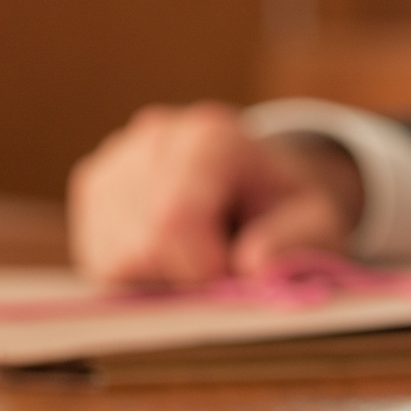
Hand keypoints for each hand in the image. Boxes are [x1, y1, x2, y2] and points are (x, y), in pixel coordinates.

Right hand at [68, 102, 362, 286]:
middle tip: (220, 263)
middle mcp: (156, 135)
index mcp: (213, 136)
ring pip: (114, 255)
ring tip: (197, 249)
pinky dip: (135, 269)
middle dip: (183, 275)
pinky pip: (98, 256)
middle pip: (142, 243)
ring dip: (158, 275)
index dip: (202, 268)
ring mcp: (116, 157)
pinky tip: (168, 249)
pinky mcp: (93, 184)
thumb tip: (253, 264)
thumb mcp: (318, 222)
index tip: (234, 272)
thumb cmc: (286, 206)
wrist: (260, 181)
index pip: (173, 220)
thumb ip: (298, 241)